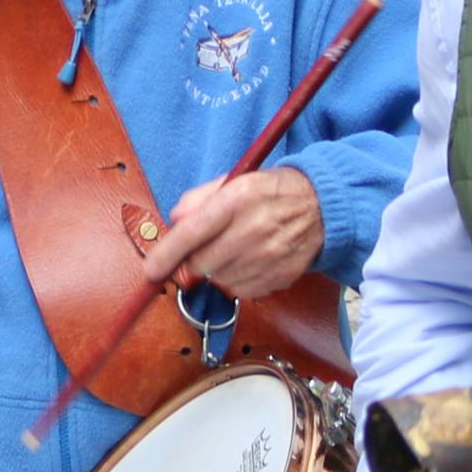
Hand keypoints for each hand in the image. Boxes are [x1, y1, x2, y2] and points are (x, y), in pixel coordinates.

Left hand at [140, 164, 323, 301]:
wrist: (321, 206)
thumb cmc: (270, 191)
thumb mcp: (234, 180)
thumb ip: (199, 198)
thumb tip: (174, 219)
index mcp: (238, 199)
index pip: (191, 233)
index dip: (166, 254)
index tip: (151, 270)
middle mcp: (253, 230)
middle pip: (201, 263)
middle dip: (195, 257)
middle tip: (207, 244)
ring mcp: (268, 257)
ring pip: (219, 279)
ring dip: (217, 268)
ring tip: (235, 247)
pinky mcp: (279, 277)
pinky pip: (241, 290)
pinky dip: (237, 279)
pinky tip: (249, 259)